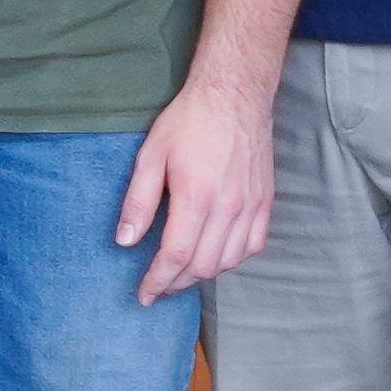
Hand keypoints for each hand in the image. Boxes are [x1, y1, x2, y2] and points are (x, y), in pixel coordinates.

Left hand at [118, 69, 276, 304]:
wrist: (235, 96)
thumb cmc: (188, 122)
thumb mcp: (150, 156)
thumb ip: (138, 202)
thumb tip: (124, 241)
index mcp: (197, 197)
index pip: (176, 257)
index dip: (157, 281)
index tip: (143, 295)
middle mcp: (229, 207)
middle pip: (203, 267)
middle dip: (176, 283)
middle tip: (156, 286)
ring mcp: (252, 206)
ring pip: (228, 261)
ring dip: (202, 275)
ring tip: (179, 274)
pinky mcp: (266, 202)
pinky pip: (253, 245)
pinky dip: (231, 259)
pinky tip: (213, 257)